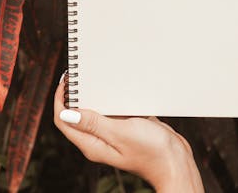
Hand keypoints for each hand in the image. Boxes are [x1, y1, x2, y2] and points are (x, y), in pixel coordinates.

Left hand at [53, 78, 203, 192]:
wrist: (176, 162)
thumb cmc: (152, 152)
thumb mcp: (120, 133)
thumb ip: (93, 123)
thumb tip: (67, 113)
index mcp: (92, 144)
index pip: (64, 121)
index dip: (61, 100)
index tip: (67, 81)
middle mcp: (98, 141)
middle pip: (77, 115)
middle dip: (76, 95)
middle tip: (81, 75)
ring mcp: (112, 135)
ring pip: (95, 112)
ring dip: (94, 96)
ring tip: (97, 79)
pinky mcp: (125, 129)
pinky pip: (112, 112)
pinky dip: (111, 100)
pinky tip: (118, 90)